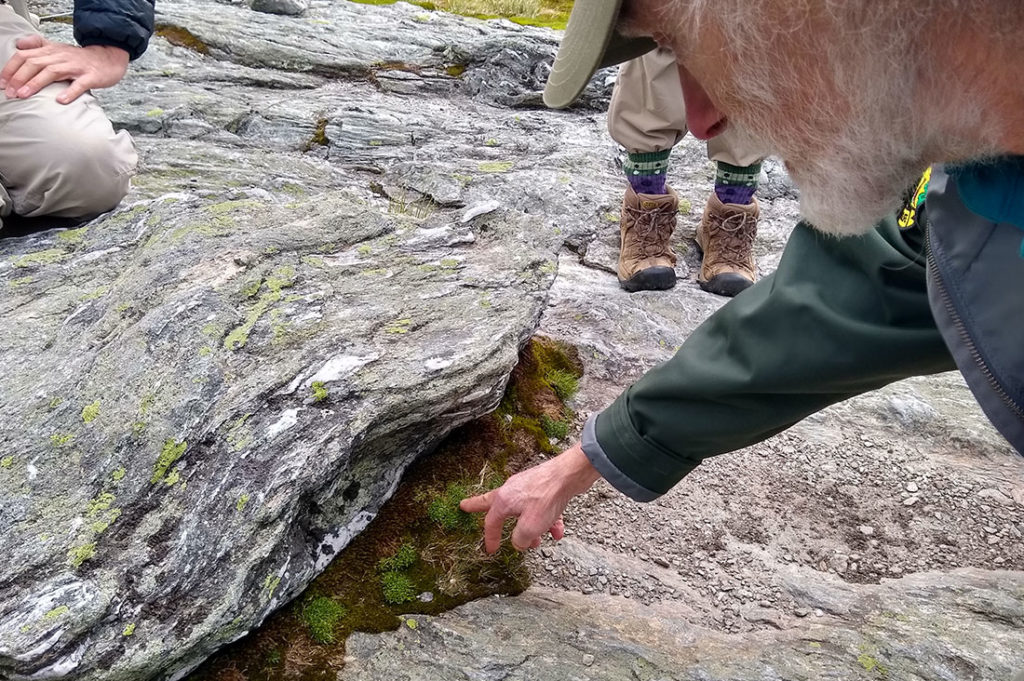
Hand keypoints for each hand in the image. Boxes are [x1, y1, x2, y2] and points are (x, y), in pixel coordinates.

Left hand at [0, 35, 128, 103]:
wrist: (108, 58)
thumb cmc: (81, 59)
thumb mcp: (57, 48)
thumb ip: (37, 45)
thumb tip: (19, 45)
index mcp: (50, 50)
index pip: (24, 56)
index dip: (11, 69)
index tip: (3, 83)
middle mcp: (60, 56)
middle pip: (35, 63)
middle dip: (19, 78)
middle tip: (11, 93)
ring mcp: (76, 67)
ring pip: (52, 72)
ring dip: (36, 83)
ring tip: (24, 95)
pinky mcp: (91, 77)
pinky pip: (79, 84)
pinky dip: (70, 92)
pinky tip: (61, 100)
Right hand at [460, 442, 601, 553]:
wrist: (569, 475)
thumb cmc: (547, 497)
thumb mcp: (530, 527)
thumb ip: (520, 539)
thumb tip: (519, 542)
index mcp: (503, 500)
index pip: (490, 523)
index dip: (490, 538)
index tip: (490, 549)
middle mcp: (511, 491)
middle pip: (492, 503)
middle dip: (479, 508)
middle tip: (466, 507)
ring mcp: (527, 487)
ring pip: (524, 511)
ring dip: (532, 526)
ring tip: (542, 539)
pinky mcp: (542, 487)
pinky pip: (541, 508)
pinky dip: (548, 520)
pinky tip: (558, 530)